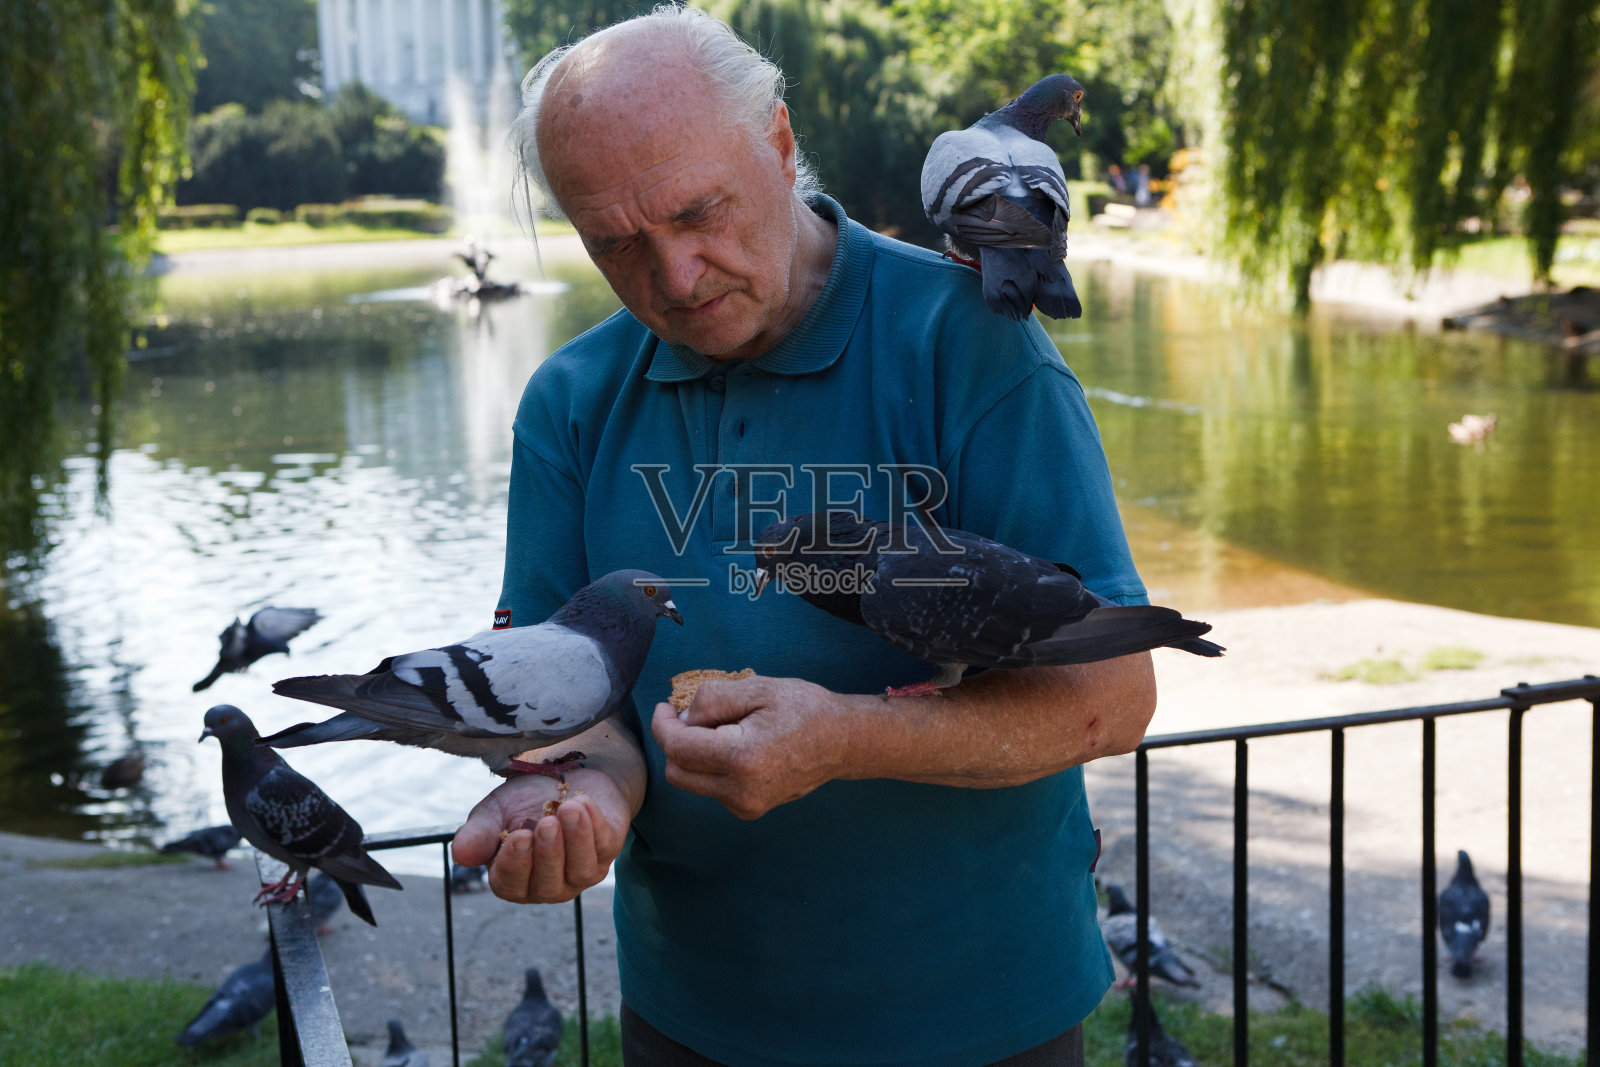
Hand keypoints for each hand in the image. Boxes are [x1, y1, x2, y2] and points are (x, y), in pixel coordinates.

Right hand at [451, 765, 631, 903]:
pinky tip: (583, 802)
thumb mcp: (495, 812)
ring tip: (567, 810)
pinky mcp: (607, 850)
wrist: (565, 775)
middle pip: (548, 883)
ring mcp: (581, 871)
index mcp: (514, 879)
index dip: (515, 864)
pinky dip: (595, 824)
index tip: (518, 837)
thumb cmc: (525, 800)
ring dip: (575, 839)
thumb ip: (478, 833)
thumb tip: (460, 854)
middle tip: (546, 824)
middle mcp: (548, 884)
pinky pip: (605, 845)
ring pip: (581, 869)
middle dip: (548, 854)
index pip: (511, 884)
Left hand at [651, 675, 853, 819]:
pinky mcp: (749, 809)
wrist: (842, 742)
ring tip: (724, 730)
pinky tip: (736, 747)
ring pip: (691, 782)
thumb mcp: (757, 688)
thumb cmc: (804, 709)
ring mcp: (745, 805)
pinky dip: (711, 767)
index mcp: (742, 758)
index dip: (663, 724)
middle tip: (695, 715)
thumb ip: (711, 700)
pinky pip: (711, 788)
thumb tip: (681, 719)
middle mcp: (740, 791)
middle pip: (677, 771)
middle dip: (676, 741)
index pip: (678, 747)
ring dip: (694, 755)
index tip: (665, 707)